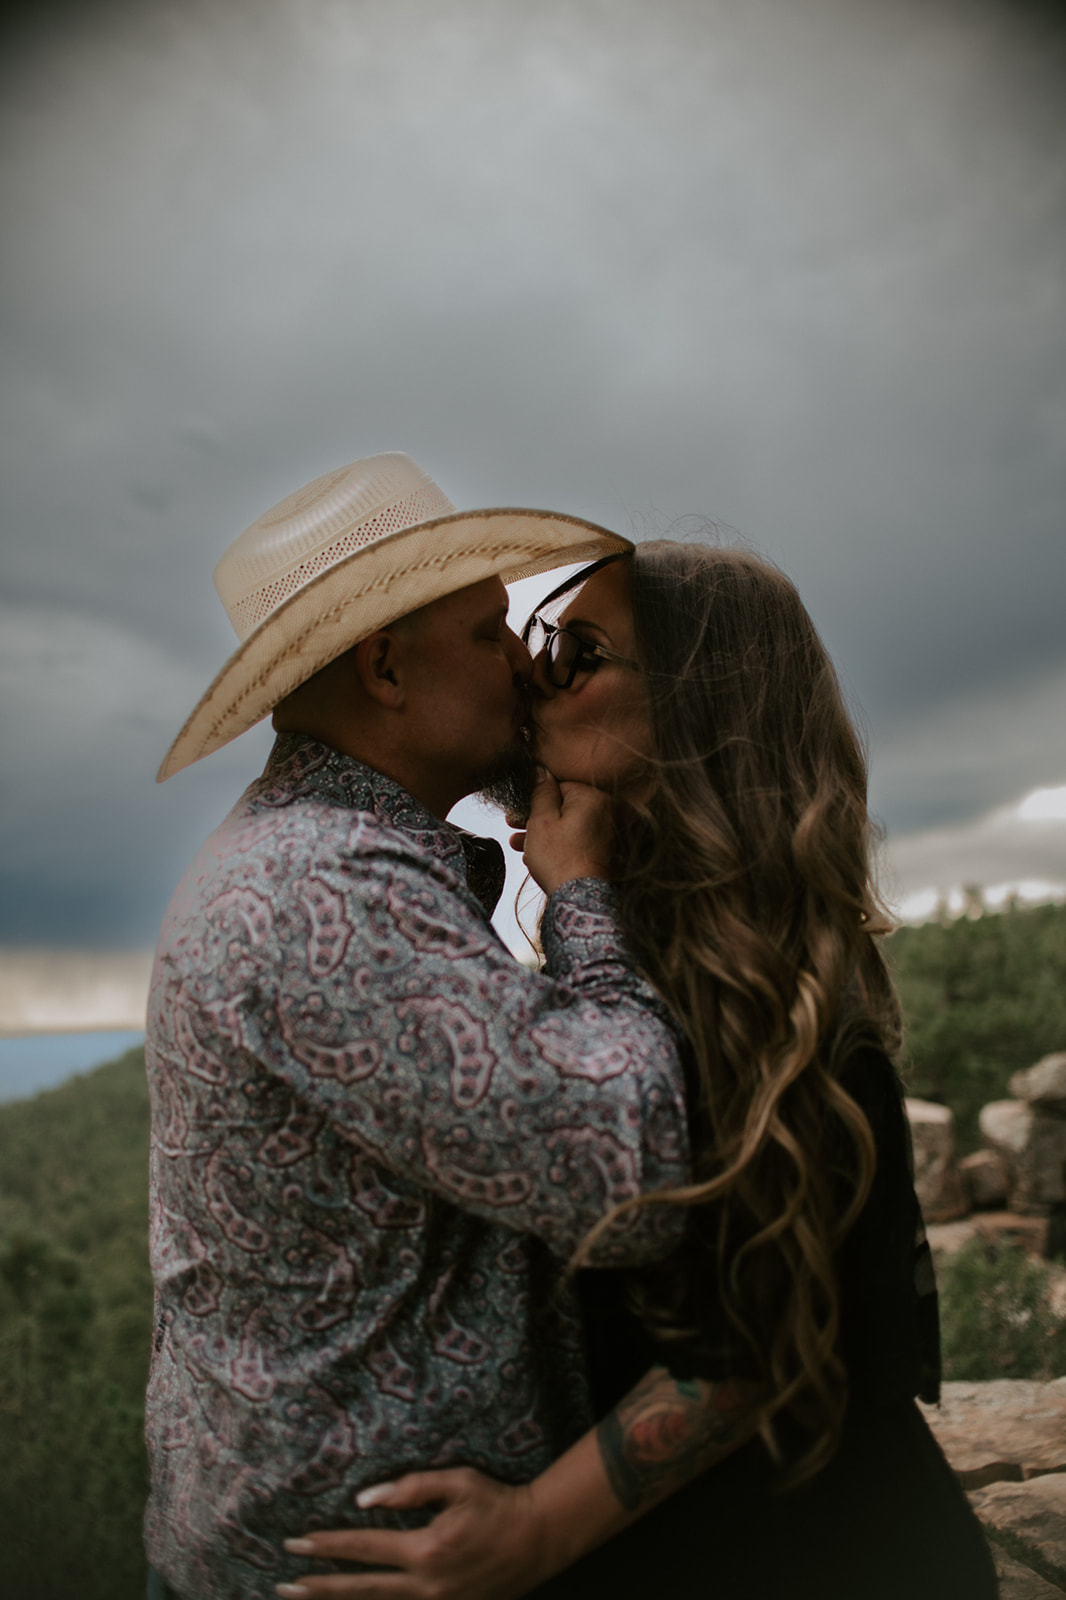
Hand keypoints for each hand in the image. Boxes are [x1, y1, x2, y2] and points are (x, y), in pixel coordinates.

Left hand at [275, 1467, 544, 1599]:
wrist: (540, 1540)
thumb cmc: (499, 1503)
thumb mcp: (459, 1482)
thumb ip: (411, 1488)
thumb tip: (365, 1500)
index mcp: (425, 1550)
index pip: (362, 1547)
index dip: (326, 1545)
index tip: (295, 1542)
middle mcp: (426, 1585)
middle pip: (360, 1588)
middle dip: (319, 1586)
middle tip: (284, 1584)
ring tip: (306, 1597)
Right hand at [512, 771, 612, 895]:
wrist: (579, 898)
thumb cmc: (559, 858)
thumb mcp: (541, 820)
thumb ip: (541, 792)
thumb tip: (540, 772)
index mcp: (592, 797)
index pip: (558, 785)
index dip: (533, 797)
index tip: (515, 809)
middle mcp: (604, 811)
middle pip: (562, 805)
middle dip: (534, 815)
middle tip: (512, 823)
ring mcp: (605, 832)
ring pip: (566, 824)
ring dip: (540, 831)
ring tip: (517, 843)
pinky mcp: (601, 851)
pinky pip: (574, 839)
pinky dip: (555, 843)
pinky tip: (534, 855)